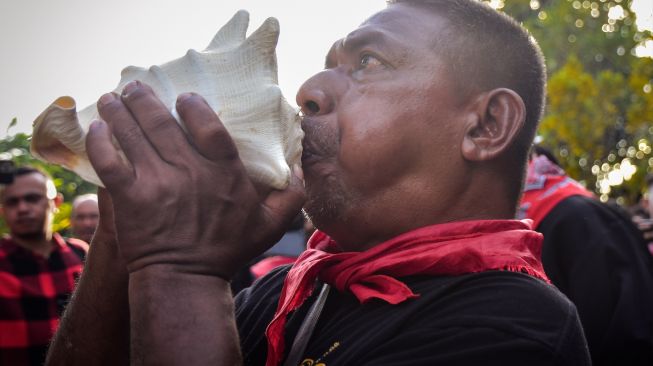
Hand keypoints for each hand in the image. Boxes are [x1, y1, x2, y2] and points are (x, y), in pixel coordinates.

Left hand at [86, 81, 304, 278]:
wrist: (184, 280)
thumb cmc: (227, 252)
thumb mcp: (271, 225)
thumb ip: (291, 195)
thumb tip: (299, 166)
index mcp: (223, 174)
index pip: (209, 127)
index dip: (194, 106)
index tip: (183, 97)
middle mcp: (189, 172)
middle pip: (163, 123)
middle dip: (145, 99)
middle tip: (136, 85)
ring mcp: (157, 183)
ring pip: (134, 135)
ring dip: (120, 110)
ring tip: (114, 97)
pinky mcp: (129, 197)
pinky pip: (110, 160)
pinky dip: (101, 141)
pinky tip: (97, 127)